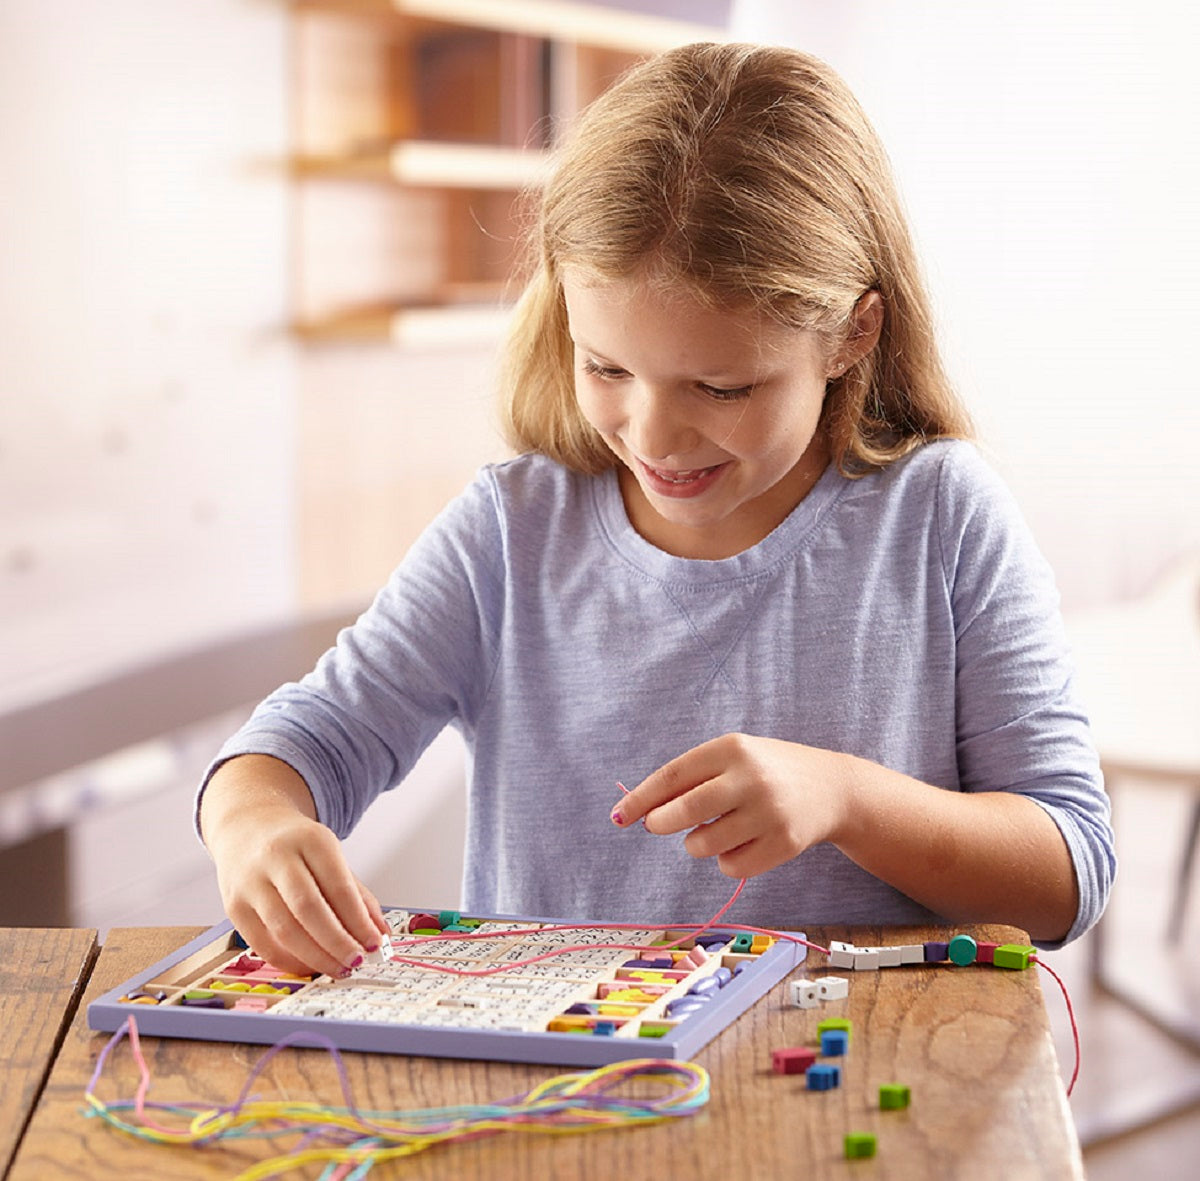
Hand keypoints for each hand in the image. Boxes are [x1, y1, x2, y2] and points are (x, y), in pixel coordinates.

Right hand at [201, 756, 387, 976]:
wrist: (247, 826)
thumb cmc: (295, 845)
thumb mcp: (329, 855)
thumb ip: (356, 894)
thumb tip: (379, 933)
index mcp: (311, 840)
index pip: (339, 886)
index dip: (359, 920)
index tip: (375, 943)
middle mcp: (277, 857)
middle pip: (309, 909)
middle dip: (337, 942)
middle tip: (358, 961)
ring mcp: (251, 882)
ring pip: (285, 930)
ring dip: (316, 957)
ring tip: (339, 968)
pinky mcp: (233, 906)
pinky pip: (263, 944)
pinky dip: (290, 961)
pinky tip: (310, 965)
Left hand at [612, 733, 849, 877]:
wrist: (833, 788)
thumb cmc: (767, 771)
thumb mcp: (733, 759)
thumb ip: (690, 779)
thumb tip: (639, 811)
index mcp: (732, 748)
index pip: (673, 775)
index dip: (641, 798)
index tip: (618, 817)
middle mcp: (752, 777)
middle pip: (686, 810)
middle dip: (660, 823)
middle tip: (656, 826)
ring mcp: (770, 812)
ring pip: (704, 844)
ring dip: (697, 844)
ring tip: (715, 829)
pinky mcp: (785, 844)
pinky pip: (731, 867)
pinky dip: (726, 862)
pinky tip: (743, 843)